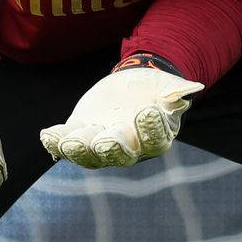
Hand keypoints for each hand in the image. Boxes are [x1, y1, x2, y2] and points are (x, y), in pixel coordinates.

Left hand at [41, 64, 203, 168]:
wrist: (130, 87)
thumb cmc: (154, 89)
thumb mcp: (166, 86)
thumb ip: (176, 91)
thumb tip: (193, 87)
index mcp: (154, 139)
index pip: (154, 139)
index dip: (151, 128)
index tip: (147, 112)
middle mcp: (128, 149)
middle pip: (119, 154)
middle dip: (110, 147)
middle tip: (102, 140)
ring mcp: (100, 145)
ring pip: (89, 155)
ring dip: (77, 149)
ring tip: (68, 141)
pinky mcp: (80, 135)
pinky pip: (66, 143)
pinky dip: (56, 141)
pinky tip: (47, 135)